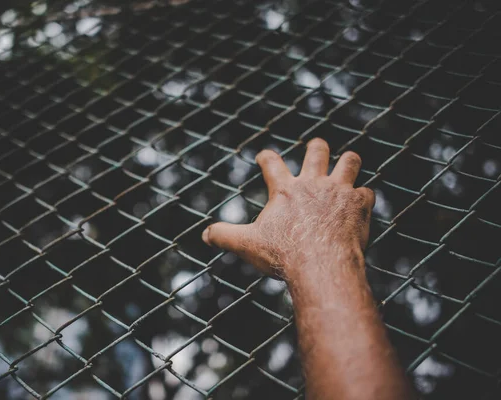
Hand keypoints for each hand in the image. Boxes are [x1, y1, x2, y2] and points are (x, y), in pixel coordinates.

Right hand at [202, 138, 374, 278]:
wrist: (321, 265)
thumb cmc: (283, 254)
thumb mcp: (247, 244)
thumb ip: (225, 235)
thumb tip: (205, 235)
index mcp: (285, 189)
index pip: (273, 164)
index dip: (267, 157)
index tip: (265, 156)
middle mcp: (313, 183)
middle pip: (317, 151)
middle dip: (317, 148)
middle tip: (316, 148)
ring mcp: (339, 191)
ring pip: (349, 162)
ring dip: (348, 161)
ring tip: (348, 161)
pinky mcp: (358, 205)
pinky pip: (366, 192)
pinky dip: (363, 196)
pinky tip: (361, 201)